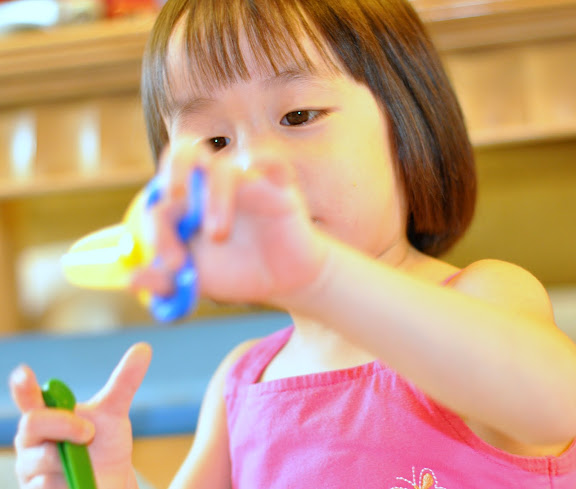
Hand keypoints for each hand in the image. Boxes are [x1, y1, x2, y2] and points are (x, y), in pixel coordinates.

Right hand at [10, 343, 150, 488]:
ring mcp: (29, 468)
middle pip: (32, 425)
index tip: (23, 373)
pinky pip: (45, 488)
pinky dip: (69, 484)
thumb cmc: (105, 445)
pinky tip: (78, 482)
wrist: (109, 483)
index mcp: (47, 415)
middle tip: (89, 433)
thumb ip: (124, 382)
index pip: (28, 398)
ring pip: (40, 462)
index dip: (23, 387)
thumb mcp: (114, 413)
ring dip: (70, 463)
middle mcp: (32, 441)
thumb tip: (144, 347)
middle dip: (63, 425)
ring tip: (87, 465)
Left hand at [132, 140, 329, 307]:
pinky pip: (270, 161)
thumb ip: (164, 281)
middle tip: (175, 202)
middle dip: (174, 174)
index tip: (173, 265)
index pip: (161, 202)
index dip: (158, 233)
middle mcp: (211, 186)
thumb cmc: (237, 273)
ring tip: (218, 234)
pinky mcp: (277, 186)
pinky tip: (264, 178)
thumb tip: (130, 280)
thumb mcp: (197, 282)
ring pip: (223, 168)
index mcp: (187, 204)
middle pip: (185, 153)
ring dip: (215, 198)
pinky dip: (264, 163)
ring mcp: (245, 183)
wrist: (283, 281)